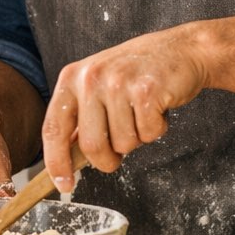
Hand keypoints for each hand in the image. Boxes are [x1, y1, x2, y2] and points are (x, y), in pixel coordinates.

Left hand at [42, 26, 209, 192]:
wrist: (180, 49)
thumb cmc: (137, 72)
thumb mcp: (97, 86)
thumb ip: (80, 117)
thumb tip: (67, 160)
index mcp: (71, 78)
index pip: (53, 129)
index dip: (57, 162)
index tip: (64, 184)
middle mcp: (91, 78)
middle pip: (92, 146)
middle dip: (108, 160)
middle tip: (119, 151)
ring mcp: (118, 83)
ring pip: (123, 144)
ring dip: (137, 139)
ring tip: (141, 113)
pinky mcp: (147, 91)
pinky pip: (148, 134)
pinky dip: (156, 130)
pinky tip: (157, 108)